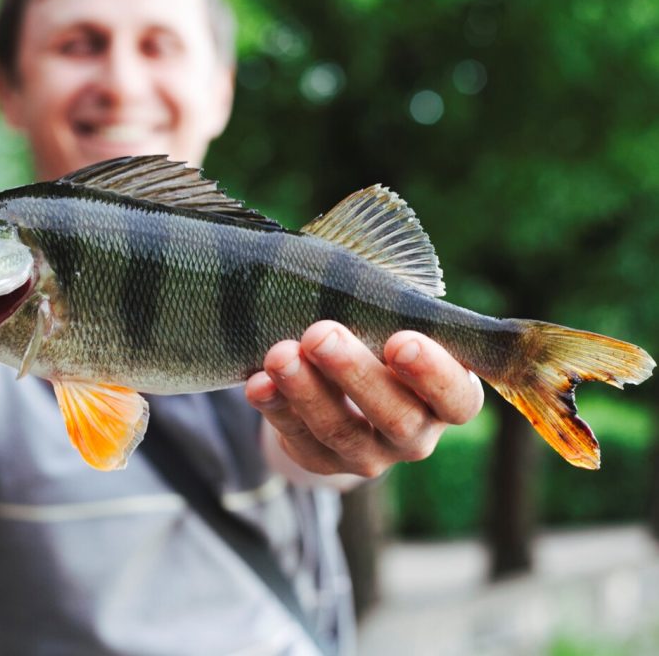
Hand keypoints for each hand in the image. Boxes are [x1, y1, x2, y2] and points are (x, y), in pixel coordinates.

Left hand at [245, 321, 483, 477]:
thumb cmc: (379, 339)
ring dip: (307, 390)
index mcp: (448, 398)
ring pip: (340, 431)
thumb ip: (389, 305)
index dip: (432, 374)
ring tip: (280, 354)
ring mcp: (370, 455)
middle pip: (395, 416)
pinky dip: (276, 409)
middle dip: (355, 373)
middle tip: (321, 334)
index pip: (456, 397)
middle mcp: (415, 434)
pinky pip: (298, 440)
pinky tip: (259, 383)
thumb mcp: (394, 322)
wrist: (342, 390)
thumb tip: (352, 254)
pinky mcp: (323, 462)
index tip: (400, 340)